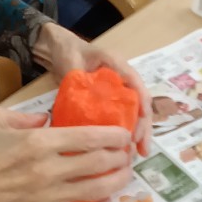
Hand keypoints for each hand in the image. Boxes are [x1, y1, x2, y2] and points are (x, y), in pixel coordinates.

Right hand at [0, 104, 132, 201]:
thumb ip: (27, 116)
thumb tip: (48, 121)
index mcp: (38, 141)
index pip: (89, 137)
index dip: (113, 135)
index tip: (123, 133)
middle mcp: (48, 170)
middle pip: (99, 163)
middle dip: (120, 156)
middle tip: (126, 152)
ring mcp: (47, 197)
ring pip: (97, 190)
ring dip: (117, 181)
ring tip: (123, 174)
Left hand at [32, 23, 151, 156]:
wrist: (58, 48)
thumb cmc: (66, 51)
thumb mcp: (70, 62)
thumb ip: (76, 78)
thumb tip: (82, 103)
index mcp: (117, 63)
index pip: (136, 84)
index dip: (141, 106)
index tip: (140, 126)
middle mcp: (123, 76)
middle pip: (140, 101)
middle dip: (143, 125)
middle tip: (140, 148)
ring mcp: (118, 88)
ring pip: (134, 110)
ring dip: (137, 130)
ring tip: (138, 153)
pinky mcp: (111, 98)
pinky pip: (122, 114)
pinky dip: (124, 129)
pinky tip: (123, 147)